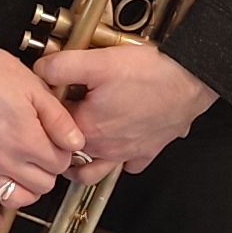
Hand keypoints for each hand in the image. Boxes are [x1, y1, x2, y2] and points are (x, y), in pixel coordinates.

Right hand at [0, 40, 83, 219]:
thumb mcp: (37, 88)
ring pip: (14, 199)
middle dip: (48, 171)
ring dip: (26, 191)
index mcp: (27, 140)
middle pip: (42, 185)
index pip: (60, 165)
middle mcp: (5, 159)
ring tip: (28, 175)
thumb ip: (60, 120)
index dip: (63, 153)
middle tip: (44, 153)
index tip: (59, 142)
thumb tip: (77, 144)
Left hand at [29, 41, 215, 177]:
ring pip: (95, 171)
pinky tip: (118, 145)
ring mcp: (127, 153)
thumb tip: (39, 69)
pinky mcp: (148, 150)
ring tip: (76, 149)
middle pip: (69, 156)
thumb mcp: (98, 61)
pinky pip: (130, 165)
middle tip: (56, 126)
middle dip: (58, 143)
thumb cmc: (152, 73)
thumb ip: (61, 66)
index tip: (49, 99)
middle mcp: (105, 147)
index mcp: (88, 128)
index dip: (46, 111)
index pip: (51, 128)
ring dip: (82, 164)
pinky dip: (121, 161)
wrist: (191, 79)